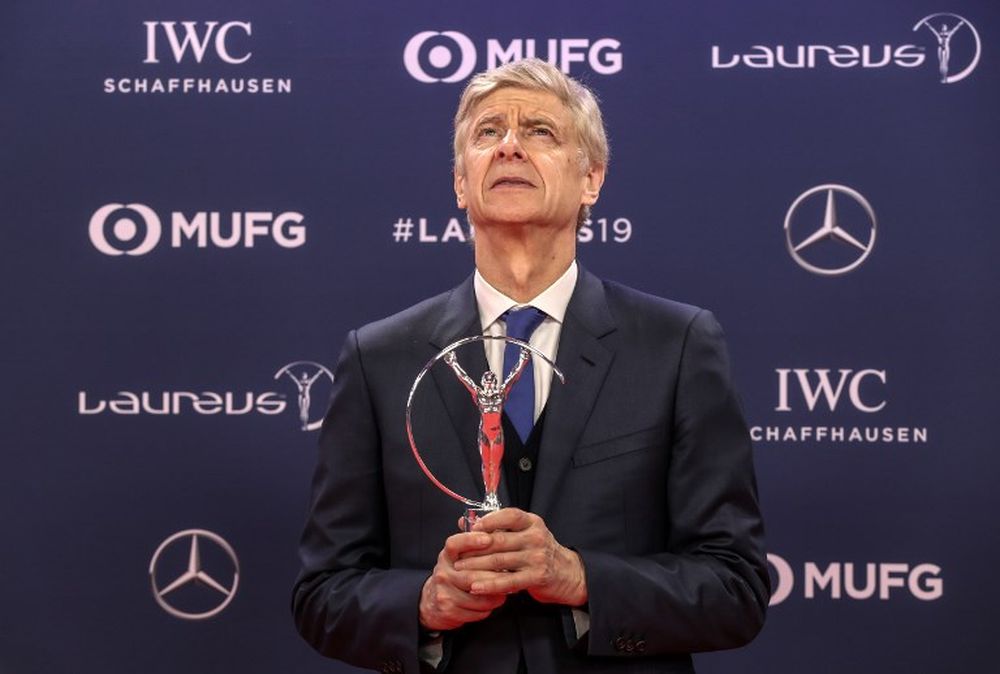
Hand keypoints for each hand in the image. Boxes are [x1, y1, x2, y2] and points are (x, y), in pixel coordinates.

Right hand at [419, 531, 507, 630]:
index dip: (471, 540)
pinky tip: (493, 602)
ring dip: (494, 595)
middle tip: (511, 574)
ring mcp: (443, 592)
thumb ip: (473, 541)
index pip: (454, 544)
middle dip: (494, 576)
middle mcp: (442, 572)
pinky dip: (488, 608)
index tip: (488, 539)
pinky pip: (475, 611)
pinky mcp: (448, 610)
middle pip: (470, 574)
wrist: (432, 600)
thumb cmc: (454, 574)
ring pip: (476, 596)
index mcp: (447, 555)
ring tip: (506, 591)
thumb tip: (491, 521)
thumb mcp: (459, 556)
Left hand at [454, 508, 587, 606]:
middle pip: (499, 540)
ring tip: (459, 570)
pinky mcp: (537, 576)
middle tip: (456, 554)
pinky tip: (475, 587)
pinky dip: (489, 584)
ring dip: (476, 566)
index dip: (489, 521)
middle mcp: (536, 537)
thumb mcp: (523, 533)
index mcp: (532, 522)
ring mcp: (537, 557)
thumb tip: (463, 522)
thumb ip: (497, 527)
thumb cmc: (538, 551)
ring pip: (500, 561)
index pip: (509, 515)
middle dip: (474, 548)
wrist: (566, 573)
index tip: (471, 528)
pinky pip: (508, 581)